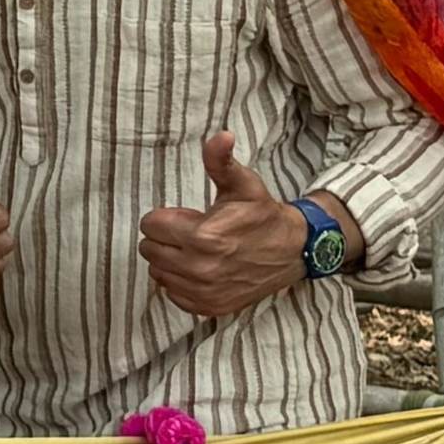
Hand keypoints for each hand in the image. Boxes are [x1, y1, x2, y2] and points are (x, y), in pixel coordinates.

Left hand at [141, 131, 313, 319]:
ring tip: (198, 251)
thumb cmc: (262, 214)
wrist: (293, 250)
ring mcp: (204, 291)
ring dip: (170, 260)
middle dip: (165, 237)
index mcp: (203, 236)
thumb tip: (220, 136)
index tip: (187, 216)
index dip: (165, 217)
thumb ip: (221, 160)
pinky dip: (180, 282)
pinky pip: (172, 294)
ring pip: (158, 272)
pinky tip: (201, 269)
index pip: (150, 226)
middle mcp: (200, 269)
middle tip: (192, 232)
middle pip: (150, 250)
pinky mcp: (209, 307)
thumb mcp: (242, 183)